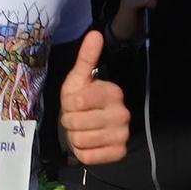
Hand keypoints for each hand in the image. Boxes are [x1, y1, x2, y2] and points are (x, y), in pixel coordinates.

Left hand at [59, 31, 128, 166]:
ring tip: (82, 130)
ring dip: (74, 137)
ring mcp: (122, 134)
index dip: (68, 104)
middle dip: (69, 121)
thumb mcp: (79, 79)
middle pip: (76, 122)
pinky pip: (87, 156)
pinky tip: (88, 143)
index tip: (75, 102)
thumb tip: (95, 33)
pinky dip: (81, 152)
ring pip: (80, 140)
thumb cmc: (82, 100)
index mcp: (113, 92)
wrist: (90, 126)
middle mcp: (122, 113)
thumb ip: (86, 57)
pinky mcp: (118, 152)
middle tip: (77, 118)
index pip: (77, 102)